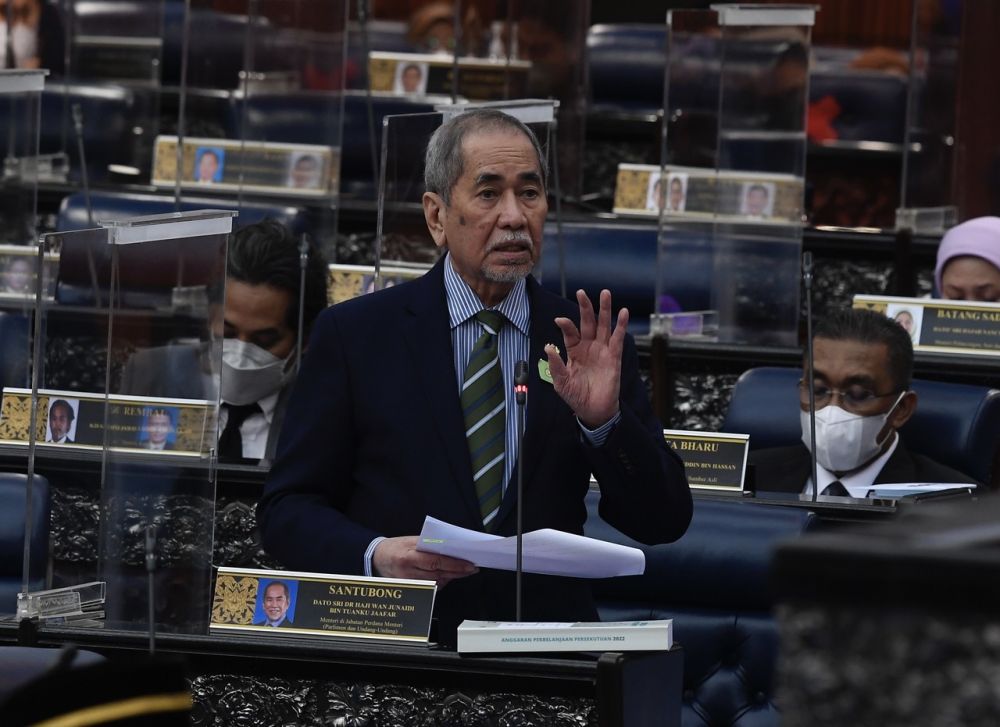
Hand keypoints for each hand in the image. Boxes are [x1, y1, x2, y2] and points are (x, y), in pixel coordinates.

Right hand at [372, 536, 477, 586]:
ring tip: (462, 571)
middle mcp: (408, 572)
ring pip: (436, 583)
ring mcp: (408, 583)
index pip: (436, 562)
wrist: (376, 558)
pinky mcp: (409, 590)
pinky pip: (430, 588)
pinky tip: (448, 576)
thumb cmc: (395, 547)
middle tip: (471, 569)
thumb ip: (429, 545)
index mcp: (408, 556)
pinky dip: (441, 582)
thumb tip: (451, 548)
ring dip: (451, 577)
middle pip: (439, 574)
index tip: (469, 565)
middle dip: (458, 572)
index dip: (455, 565)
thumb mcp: (411, 541)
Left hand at [546, 289, 626, 427]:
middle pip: (587, 322)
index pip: (570, 332)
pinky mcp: (614, 357)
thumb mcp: (560, 382)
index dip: (566, 324)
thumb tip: (548, 347)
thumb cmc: (576, 396)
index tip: (559, 320)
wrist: (593, 411)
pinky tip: (623, 312)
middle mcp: (588, 347)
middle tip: (581, 292)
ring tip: (605, 293)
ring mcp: (602, 350)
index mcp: (574, 350)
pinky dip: (620, 325)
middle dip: (585, 307)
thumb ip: (555, 365)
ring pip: (604, 326)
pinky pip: (617, 339)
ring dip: (605, 310)